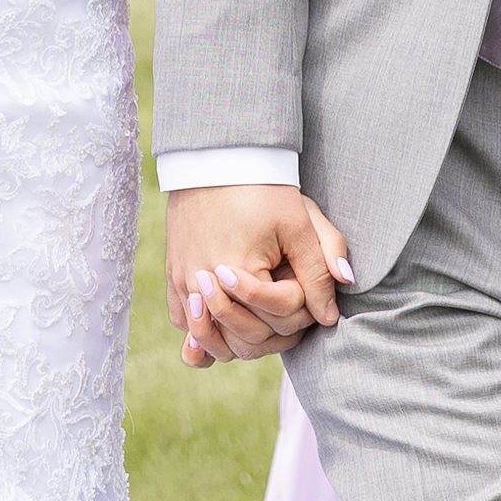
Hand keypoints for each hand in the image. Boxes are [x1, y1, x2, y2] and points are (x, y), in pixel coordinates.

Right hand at [164, 184, 352, 365]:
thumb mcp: (299, 224)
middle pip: (245, 338)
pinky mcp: (172, 276)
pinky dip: (204, 330)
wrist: (215, 160)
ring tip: (258, 323)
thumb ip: (319, 270)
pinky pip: (185, 323)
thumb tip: (329, 318)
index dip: (303, 306)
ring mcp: (182, 282)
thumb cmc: (262, 190)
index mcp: (239, 271)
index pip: (279, 313)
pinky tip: (225, 321)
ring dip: (239, 339)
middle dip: (274, 329)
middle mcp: (203, 284)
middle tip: (288, 311)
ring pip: (213, 340)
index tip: (304, 285)